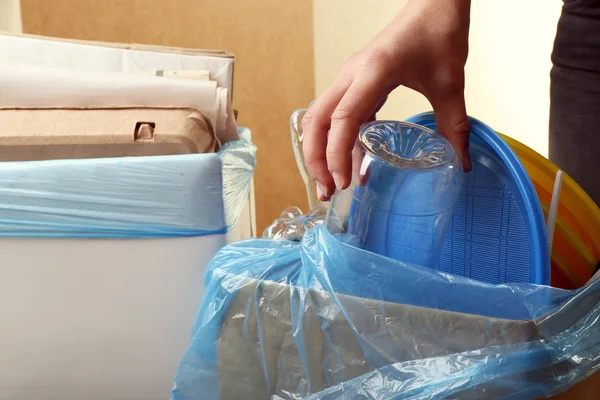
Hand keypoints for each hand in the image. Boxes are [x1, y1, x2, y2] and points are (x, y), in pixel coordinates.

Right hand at [302, 0, 471, 200]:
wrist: (434, 3)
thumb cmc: (437, 32)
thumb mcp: (450, 83)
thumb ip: (454, 125)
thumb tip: (459, 164)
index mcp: (373, 73)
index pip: (343, 119)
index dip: (337, 154)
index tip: (344, 182)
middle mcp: (352, 75)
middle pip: (316, 121)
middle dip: (316, 159)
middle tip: (328, 191)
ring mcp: (350, 77)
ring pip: (321, 118)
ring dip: (321, 151)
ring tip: (334, 183)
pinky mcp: (356, 81)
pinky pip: (339, 115)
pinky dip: (340, 140)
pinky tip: (355, 163)